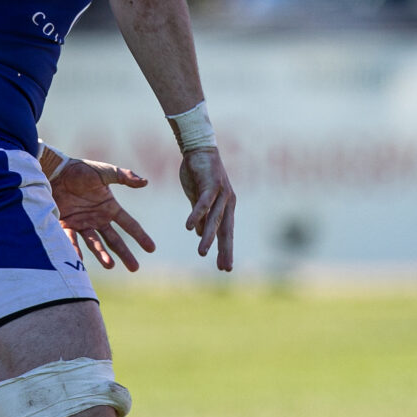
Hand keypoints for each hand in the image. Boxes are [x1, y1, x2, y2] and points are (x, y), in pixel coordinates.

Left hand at [50, 156, 155, 269]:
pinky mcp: (66, 224)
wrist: (56, 170)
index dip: (140, 236)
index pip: (129, 224)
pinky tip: (79, 259)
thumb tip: (145, 182)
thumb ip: (124, 176)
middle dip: (125, 254)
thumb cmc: (81, 170)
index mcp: (109, 208)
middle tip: (135, 268)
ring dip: (102, 255)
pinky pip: (71, 239)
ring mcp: (82, 223)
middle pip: (115, 240)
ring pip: (95, 243)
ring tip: (110, 265)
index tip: (151, 248)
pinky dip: (75, 249)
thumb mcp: (105, 172)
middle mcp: (98, 219)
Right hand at [175, 148, 236, 271]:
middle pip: (226, 230)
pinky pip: (203, 202)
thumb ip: (202, 215)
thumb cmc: (200, 174)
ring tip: (201, 253)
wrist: (199, 148)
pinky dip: (196, 214)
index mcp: (226, 207)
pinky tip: (189, 227)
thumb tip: (199, 232)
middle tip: (224, 267)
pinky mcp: (211, 184)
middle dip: (224, 249)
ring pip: (215, 219)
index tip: (225, 267)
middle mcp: (227, 202)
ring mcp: (221, 193)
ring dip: (208, 236)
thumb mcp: (199, 199)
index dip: (225, 249)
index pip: (226, 232)